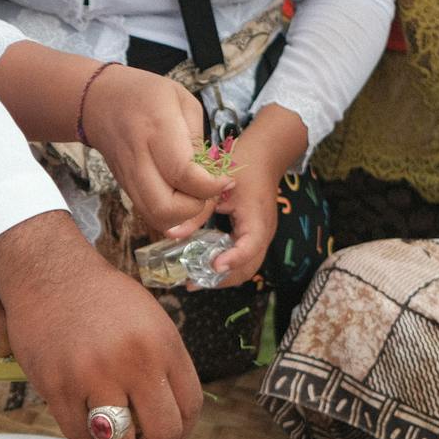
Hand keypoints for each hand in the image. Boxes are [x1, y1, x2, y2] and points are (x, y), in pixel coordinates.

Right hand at [0, 213, 201, 438]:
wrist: (48, 273)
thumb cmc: (101, 299)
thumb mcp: (149, 321)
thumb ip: (163, 366)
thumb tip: (170, 421)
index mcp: (163, 344)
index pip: (190, 407)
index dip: (182, 430)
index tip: (168, 435)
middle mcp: (134, 361)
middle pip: (163, 433)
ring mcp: (94, 376)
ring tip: (108, 431)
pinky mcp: (57, 386)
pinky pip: (77, 434)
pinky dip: (81, 431)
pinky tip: (80, 411)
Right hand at [82, 66, 229, 236]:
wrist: (99, 101)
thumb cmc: (147, 95)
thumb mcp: (182, 101)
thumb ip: (197, 139)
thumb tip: (209, 175)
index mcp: (157, 128)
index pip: (183, 174)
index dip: (210, 186)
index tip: (225, 179)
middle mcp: (139, 157)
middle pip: (166, 208)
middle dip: (195, 208)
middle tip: (207, 191)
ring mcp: (128, 177)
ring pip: (156, 218)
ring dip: (183, 216)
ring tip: (194, 196)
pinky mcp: (125, 188)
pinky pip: (150, 214)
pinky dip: (170, 215)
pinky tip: (180, 198)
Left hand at [204, 150, 278, 289]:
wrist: (265, 155)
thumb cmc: (243, 165)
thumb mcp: (217, 187)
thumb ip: (197, 212)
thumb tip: (173, 234)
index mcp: (258, 220)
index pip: (249, 248)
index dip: (232, 260)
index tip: (213, 266)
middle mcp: (263, 234)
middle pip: (247, 268)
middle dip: (221, 279)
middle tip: (192, 283)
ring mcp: (260, 237)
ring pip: (246, 268)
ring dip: (222, 277)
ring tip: (194, 279)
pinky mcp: (254, 236)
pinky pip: (242, 259)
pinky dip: (224, 266)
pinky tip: (203, 265)